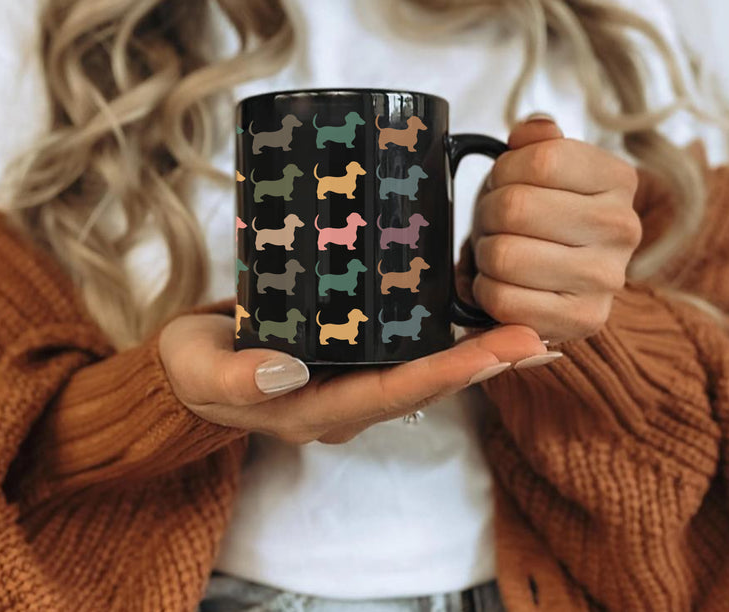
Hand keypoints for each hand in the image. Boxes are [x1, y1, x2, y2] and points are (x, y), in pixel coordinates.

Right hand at [158, 299, 548, 444]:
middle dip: (480, 364)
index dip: (444, 375)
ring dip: (476, 354)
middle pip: (422, 386)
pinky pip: (407, 351)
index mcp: (311, 411)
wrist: (190, 365)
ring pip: (422, 371)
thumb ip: (236, 377)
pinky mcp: (347, 355)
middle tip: (538, 339)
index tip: (495, 353)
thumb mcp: (199, 370)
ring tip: (532, 332)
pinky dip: (447, 336)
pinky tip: (481, 317)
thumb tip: (287, 372)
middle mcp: (341, 403)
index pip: (388, 395)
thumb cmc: (193, 367)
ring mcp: (347, 382)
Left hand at [468, 114, 642, 346]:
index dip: (505, 171)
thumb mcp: (537, 166)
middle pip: (515, 207)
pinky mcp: (584, 321)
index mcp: (618, 179)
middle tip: (495, 223)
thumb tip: (534, 130)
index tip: (507, 183)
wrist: (547, 277)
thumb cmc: (537, 214)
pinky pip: (502, 299)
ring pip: (504, 255)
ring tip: (500, 251)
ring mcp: (608, 279)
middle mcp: (624, 228)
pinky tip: (503, 283)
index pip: (542, 160)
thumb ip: (536, 140)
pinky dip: (486, 290)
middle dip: (488, 214)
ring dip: (485, 253)